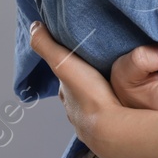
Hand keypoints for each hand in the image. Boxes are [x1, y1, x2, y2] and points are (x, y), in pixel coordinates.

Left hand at [27, 21, 124, 156]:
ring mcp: (93, 123)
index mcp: (66, 95)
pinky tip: (124, 105)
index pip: (63, 80)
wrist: (111, 126)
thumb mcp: (63, 62)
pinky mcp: (112, 130)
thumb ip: (46, 44)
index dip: (69, 69)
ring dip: (102, 97)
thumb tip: (33, 27)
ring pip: (95, 106)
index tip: (78, 59)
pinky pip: (112, 117)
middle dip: (86, 83)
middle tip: (100, 72)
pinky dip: (116, 109)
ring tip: (115, 87)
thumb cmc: (88, 94)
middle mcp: (75, 111)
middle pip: (79, 93)